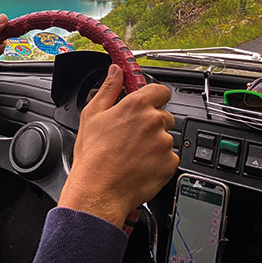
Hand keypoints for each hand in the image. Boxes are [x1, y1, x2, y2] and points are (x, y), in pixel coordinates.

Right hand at [57, 64, 177, 228]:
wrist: (98, 191)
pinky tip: (140, 165)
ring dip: (154, 143)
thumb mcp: (92, 115)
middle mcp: (154, 121)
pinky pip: (169, 157)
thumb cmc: (93, 156)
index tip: (148, 103)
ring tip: (133, 154)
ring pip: (165, 138)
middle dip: (152, 123)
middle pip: (163, 115)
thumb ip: (108, 89)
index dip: (154, 97)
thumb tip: (115, 71)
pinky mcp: (170, 163)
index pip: (160, 90)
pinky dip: (158, 161)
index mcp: (136, 106)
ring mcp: (164, 143)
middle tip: (132, 136)